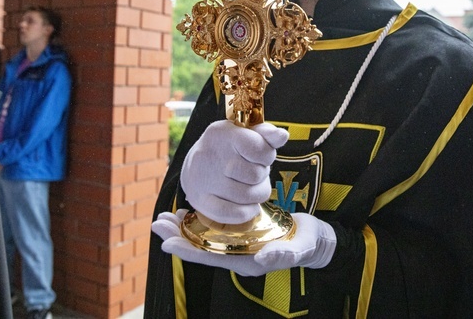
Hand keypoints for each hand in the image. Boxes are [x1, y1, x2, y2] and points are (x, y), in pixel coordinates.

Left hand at [152, 210, 335, 276]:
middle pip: (201, 247)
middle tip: (158, 223)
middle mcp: (237, 255)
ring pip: (205, 237)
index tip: (166, 241)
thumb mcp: (297, 249)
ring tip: (167, 215)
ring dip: (185, 227)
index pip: (209, 258)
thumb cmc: (306, 245)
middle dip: (178, 236)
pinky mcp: (242, 232)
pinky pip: (215, 228)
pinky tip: (191, 209)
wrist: (315, 240)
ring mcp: (238, 244)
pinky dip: (201, 219)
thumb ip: (281, 254)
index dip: (187, 250)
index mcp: (245, 262)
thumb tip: (261, 258)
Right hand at [180, 120, 288, 223]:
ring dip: (255, 194)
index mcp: (223, 134)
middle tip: (251, 171)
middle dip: (261, 175)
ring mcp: (203, 179)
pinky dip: (246, 212)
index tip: (259, 156)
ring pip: (248, 196)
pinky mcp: (200, 201)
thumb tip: (282, 135)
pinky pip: (234, 213)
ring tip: (248, 186)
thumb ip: (266, 134)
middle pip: (255, 175)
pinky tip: (247, 205)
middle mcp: (210, 154)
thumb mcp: (245, 134)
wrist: (198, 167)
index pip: (259, 149)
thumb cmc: (228, 149)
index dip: (267, 156)